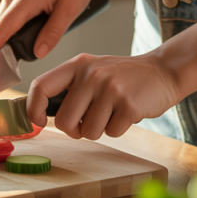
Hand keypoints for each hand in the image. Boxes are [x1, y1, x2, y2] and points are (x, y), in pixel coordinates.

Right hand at [0, 0, 97, 58]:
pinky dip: (11, 27)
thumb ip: (54, 32)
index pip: (5, 26)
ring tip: (18, 54)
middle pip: (1, 26)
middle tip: (7, 68)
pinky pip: (8, 15)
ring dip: (7, 37)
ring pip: (4, 21)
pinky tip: (24, 35)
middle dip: (0, 47)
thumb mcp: (71, 8)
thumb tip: (39, 52)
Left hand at [26, 52, 181, 140]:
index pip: (40, 86)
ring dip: (99, 129)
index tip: (37, 121)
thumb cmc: (123, 77)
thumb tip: (41, 114)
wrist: (163, 71)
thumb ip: (70, 88)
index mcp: (77, 65)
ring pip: (88, 131)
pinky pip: (111, 133)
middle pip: (64, 121)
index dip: (33, 108)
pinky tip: (127, 112)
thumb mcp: (93, 71)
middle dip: (75, 130)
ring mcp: (110, 89)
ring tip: (112, 112)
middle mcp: (91, 74)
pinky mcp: (129, 105)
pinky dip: (118, 129)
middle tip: (88, 122)